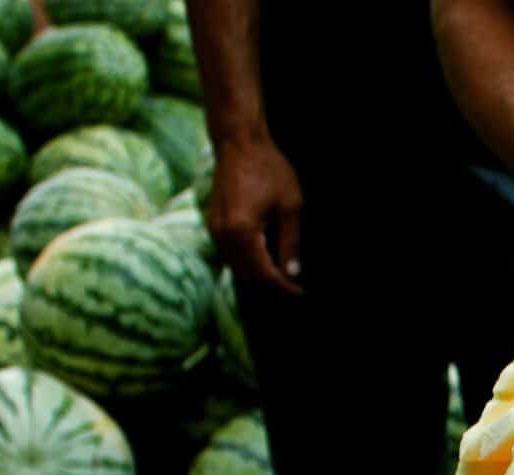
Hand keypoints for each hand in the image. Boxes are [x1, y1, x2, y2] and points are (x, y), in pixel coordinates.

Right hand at [209, 137, 302, 294]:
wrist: (238, 142)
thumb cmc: (268, 169)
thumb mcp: (290, 206)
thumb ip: (290, 243)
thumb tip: (292, 273)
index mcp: (243, 232)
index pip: (264, 273)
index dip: (284, 286)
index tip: (300, 292)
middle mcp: (224, 235)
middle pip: (247, 276)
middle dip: (270, 285)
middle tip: (292, 285)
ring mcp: (215, 230)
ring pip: (236, 267)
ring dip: (257, 275)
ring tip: (281, 274)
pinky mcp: (213, 224)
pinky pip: (229, 254)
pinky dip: (246, 262)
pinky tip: (264, 257)